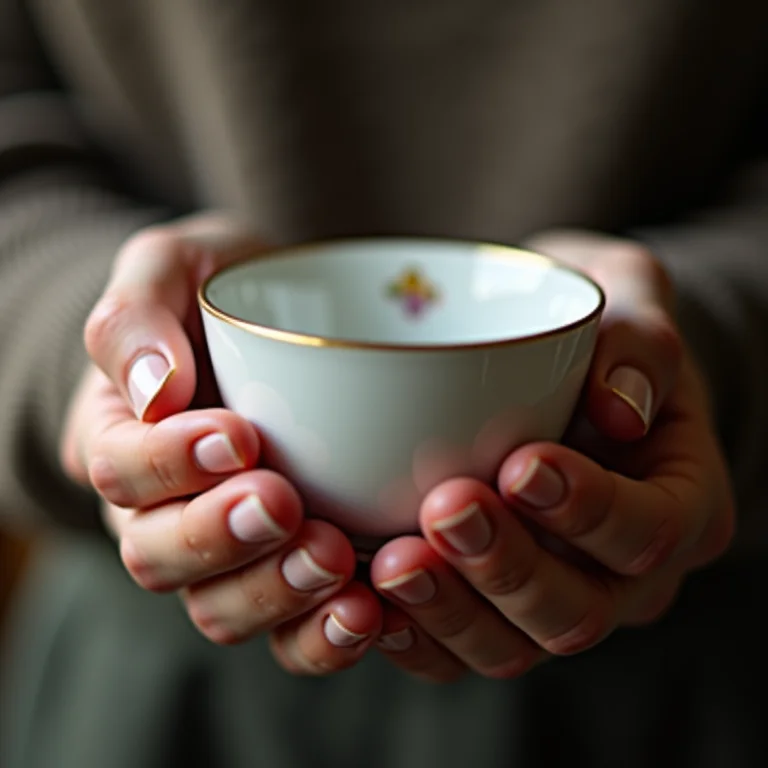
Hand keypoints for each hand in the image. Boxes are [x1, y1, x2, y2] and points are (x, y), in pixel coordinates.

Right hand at [61, 214, 381, 672]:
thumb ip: (139, 313)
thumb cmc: (217, 291)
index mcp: (123, 437)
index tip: (239, 436)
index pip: (121, 469)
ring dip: (274, 594)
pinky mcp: (284, 566)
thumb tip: (154, 390)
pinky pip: (288, 628)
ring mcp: (224, 548)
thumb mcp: (170, 268)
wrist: (282, 316)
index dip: (171, 465)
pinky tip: (368, 609)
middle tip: (283, 504)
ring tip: (334, 563)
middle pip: (158, 555)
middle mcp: (161, 506)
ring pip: (219, 607)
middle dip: (220, 538)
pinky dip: (321, 632)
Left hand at [369, 231, 734, 681]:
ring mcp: (552, 597)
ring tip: (390, 560)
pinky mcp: (490, 608)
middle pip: (578, 610)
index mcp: (676, 503)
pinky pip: (454, 652)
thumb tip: (621, 407)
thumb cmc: (599, 338)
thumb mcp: (634, 305)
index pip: (649, 531)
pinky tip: (365, 596)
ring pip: (511, 646)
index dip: (589, 510)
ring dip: (449, 610)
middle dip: (506, 567)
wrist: (561, 374)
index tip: (522, 463)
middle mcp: (620, 573)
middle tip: (445, 508)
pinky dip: (411, 632)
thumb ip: (640, 338)